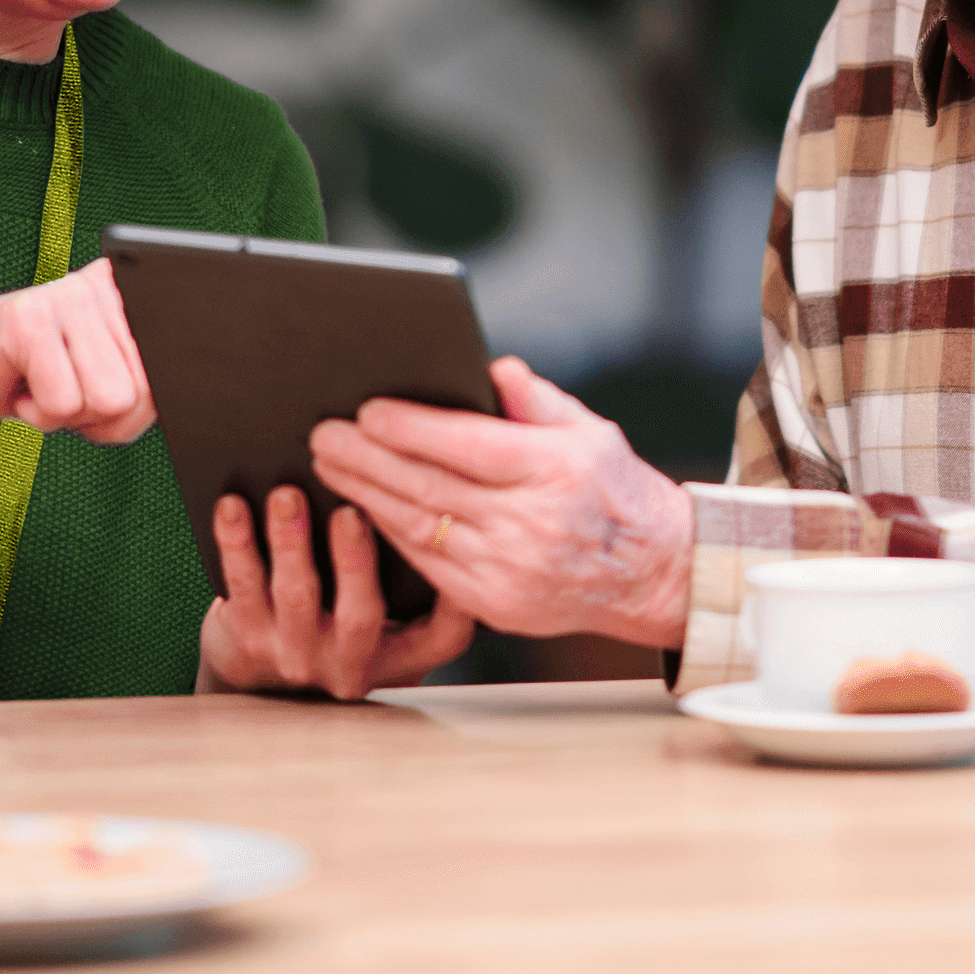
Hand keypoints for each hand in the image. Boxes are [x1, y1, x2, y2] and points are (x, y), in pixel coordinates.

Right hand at [0, 261, 153, 443]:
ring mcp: (64, 294)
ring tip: (44, 384)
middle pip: (144, 393)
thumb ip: (146, 387)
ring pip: (112, 399)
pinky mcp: (26, 318)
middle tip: (64, 390)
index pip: (176, 368)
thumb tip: (160, 394)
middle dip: (103, 416)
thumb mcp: (103, 385)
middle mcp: (102, 284)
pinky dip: (40, 416)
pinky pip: (64, 405)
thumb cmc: (33, 384)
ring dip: (72, 415)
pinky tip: (20, 384)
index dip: (140, 405)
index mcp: (129, 293)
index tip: (102, 391)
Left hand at [198, 486, 477, 698]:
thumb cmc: (342, 623)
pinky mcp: (247, 640)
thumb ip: (416, 579)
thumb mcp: (393, 623)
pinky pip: (241, 586)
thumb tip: (434, 503)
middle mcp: (350, 663)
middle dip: (355, 560)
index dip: (456, 603)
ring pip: (295, 596)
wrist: (262, 677)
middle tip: (350, 512)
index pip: (442, 637)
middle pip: (361, 615)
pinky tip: (232, 508)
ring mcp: (296, 655)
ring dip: (291, 542)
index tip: (452, 549)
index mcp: (399, 656)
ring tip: (287, 496)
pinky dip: (236, 543)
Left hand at [311, 358, 692, 649]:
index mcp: (554, 471)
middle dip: (367, 459)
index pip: (466, 446)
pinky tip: (364, 508)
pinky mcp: (494, 605)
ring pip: (419, 527)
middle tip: (324, 435)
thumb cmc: (615, 489)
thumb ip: (536, 399)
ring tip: (329, 466)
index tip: (366, 411)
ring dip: (365, 495)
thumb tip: (491, 368)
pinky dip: (390, 533)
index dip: (410, 429)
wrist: (651, 574)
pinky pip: (427, 564)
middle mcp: (530, 524)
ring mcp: (509, 571)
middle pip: (429, 486)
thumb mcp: (590, 430)